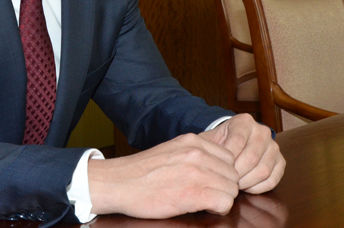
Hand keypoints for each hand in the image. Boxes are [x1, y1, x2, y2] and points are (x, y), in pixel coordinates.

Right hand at [88, 133, 239, 218]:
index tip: (209, 181)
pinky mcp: (194, 193)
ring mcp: (197, 172)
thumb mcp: (171, 150)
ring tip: (200, 201)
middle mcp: (197, 153)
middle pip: (233, 174)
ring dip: (220, 199)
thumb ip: (194, 153)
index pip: (229, 157)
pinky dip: (216, 210)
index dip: (221, 173)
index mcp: (192, 140)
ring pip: (231, 190)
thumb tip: (216, 166)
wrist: (118, 182)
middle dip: (223, 187)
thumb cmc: (142, 171)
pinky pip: (224, 203)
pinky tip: (200, 207)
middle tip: (205, 194)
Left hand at [200, 113, 285, 193]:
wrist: (231, 142)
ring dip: (246, 182)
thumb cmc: (219, 142)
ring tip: (233, 185)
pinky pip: (272, 179)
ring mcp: (273, 146)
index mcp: (244, 121)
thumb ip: (205, 146)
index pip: (238, 141)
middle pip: (252, 157)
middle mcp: (262, 131)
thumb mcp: (209, 139)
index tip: (218, 168)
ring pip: (263, 170)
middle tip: (225, 181)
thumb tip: (201, 158)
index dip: (227, 159)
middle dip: (236, 173)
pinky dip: (258, 187)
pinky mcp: (280, 161)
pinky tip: (245, 187)